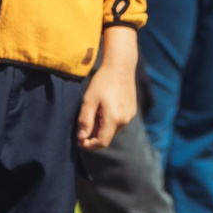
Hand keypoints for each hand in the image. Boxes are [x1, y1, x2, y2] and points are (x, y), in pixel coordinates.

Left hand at [76, 27, 137, 149]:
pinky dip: (110, 121)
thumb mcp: (89, 100)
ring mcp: (130, 116)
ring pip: (113, 130)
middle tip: (83, 123)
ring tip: (95, 112)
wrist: (120, 66)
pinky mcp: (132, 110)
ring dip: (103, 127)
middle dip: (94, 135)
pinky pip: (119, 122)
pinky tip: (104, 108)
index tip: (80, 142)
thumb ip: (85, 120)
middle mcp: (124, 120)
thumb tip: (82, 137)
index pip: (102, 142)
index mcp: (113, 119)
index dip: (90, 145)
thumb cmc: (102, 82)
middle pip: (107, 136)